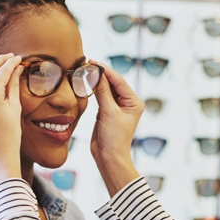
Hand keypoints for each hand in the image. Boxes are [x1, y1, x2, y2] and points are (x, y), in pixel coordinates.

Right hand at [89, 61, 143, 195]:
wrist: (109, 158)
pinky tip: (86, 83)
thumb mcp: (109, 113)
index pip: (119, 81)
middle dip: (100, 74)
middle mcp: (127, 103)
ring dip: (96, 81)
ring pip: (106, 89)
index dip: (106, 70)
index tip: (93, 62)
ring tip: (85, 71)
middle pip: (113, 83)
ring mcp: (117, 108)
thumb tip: (97, 73)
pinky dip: (94, 90)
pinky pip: (101, 97)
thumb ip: (103, 92)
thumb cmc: (114, 139)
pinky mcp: (107, 112)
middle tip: (86, 64)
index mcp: (134, 102)